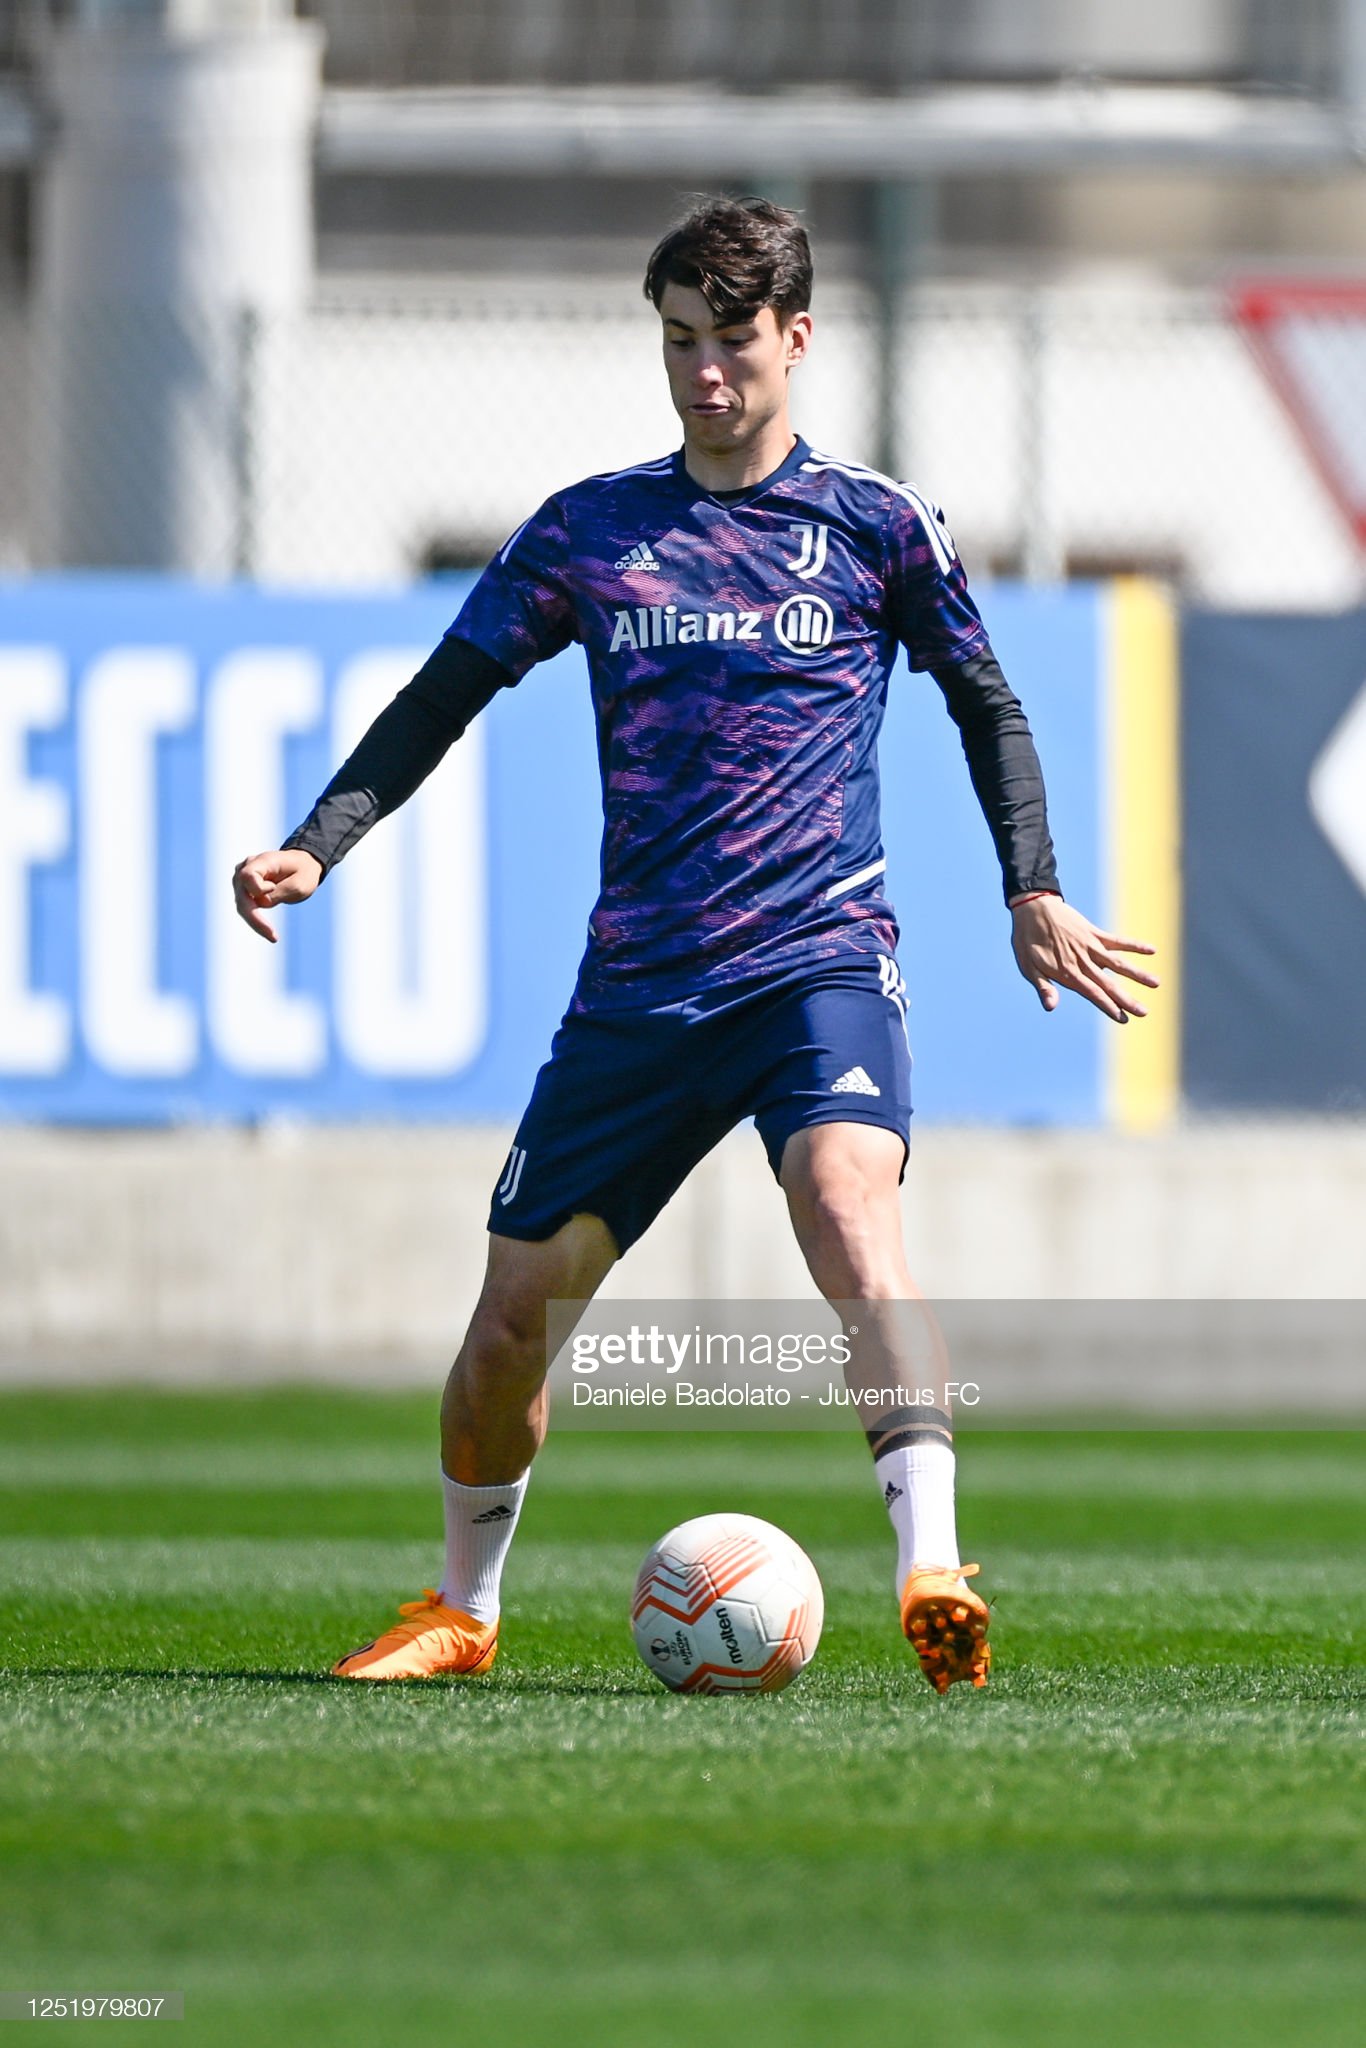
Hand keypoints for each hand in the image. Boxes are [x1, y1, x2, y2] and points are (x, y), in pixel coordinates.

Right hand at [232, 849, 322, 942]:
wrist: (302, 865)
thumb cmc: (303, 872)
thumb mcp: (299, 884)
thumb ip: (278, 893)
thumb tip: (259, 903)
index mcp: (262, 860)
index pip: (248, 876)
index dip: (257, 887)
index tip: (273, 887)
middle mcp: (247, 867)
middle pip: (242, 895)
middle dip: (255, 918)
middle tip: (274, 937)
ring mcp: (243, 878)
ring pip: (242, 904)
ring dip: (255, 921)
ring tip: (273, 936)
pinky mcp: (244, 889)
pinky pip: (246, 907)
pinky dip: (255, 919)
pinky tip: (269, 931)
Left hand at [1009, 894, 1157, 1023]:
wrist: (1032, 907)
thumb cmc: (1027, 941)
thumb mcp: (1028, 967)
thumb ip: (1043, 988)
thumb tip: (1050, 1007)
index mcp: (1067, 972)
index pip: (1093, 993)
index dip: (1109, 1006)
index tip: (1124, 1018)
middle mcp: (1082, 961)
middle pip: (1109, 983)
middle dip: (1127, 999)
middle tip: (1144, 1012)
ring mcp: (1090, 946)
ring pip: (1118, 963)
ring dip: (1137, 974)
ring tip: (1156, 983)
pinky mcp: (1093, 933)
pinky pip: (1117, 940)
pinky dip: (1134, 945)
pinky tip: (1152, 950)